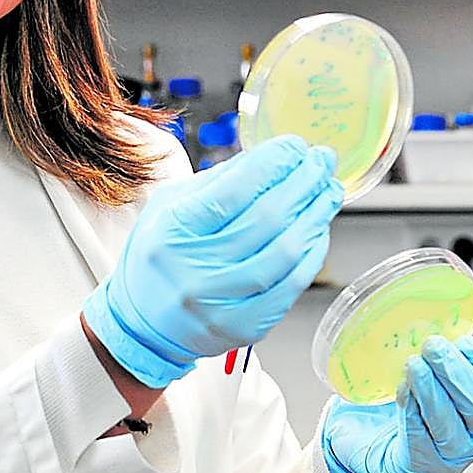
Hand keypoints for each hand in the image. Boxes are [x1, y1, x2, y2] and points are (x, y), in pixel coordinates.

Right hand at [82, 135, 343, 387]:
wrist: (144, 323)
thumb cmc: (159, 256)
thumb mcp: (169, 208)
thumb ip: (216, 182)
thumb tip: (270, 158)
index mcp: (173, 230)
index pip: (232, 192)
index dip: (271, 164)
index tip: (294, 146)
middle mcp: (195, 269)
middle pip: (266, 219)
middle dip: (302, 183)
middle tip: (320, 161)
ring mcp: (220, 303)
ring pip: (285, 253)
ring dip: (315, 216)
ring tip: (328, 191)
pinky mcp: (243, 327)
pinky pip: (291, 287)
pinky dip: (312, 254)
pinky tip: (319, 230)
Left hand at [322, 335, 472, 472]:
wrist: (380, 436)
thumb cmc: (415, 399)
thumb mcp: (433, 368)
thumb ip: (439, 347)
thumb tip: (429, 309)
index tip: (462, 341)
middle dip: (456, 372)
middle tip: (433, 347)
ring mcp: (453, 450)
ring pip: (452, 424)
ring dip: (432, 390)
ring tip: (414, 366)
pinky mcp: (422, 461)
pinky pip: (421, 438)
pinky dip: (412, 411)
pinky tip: (402, 391)